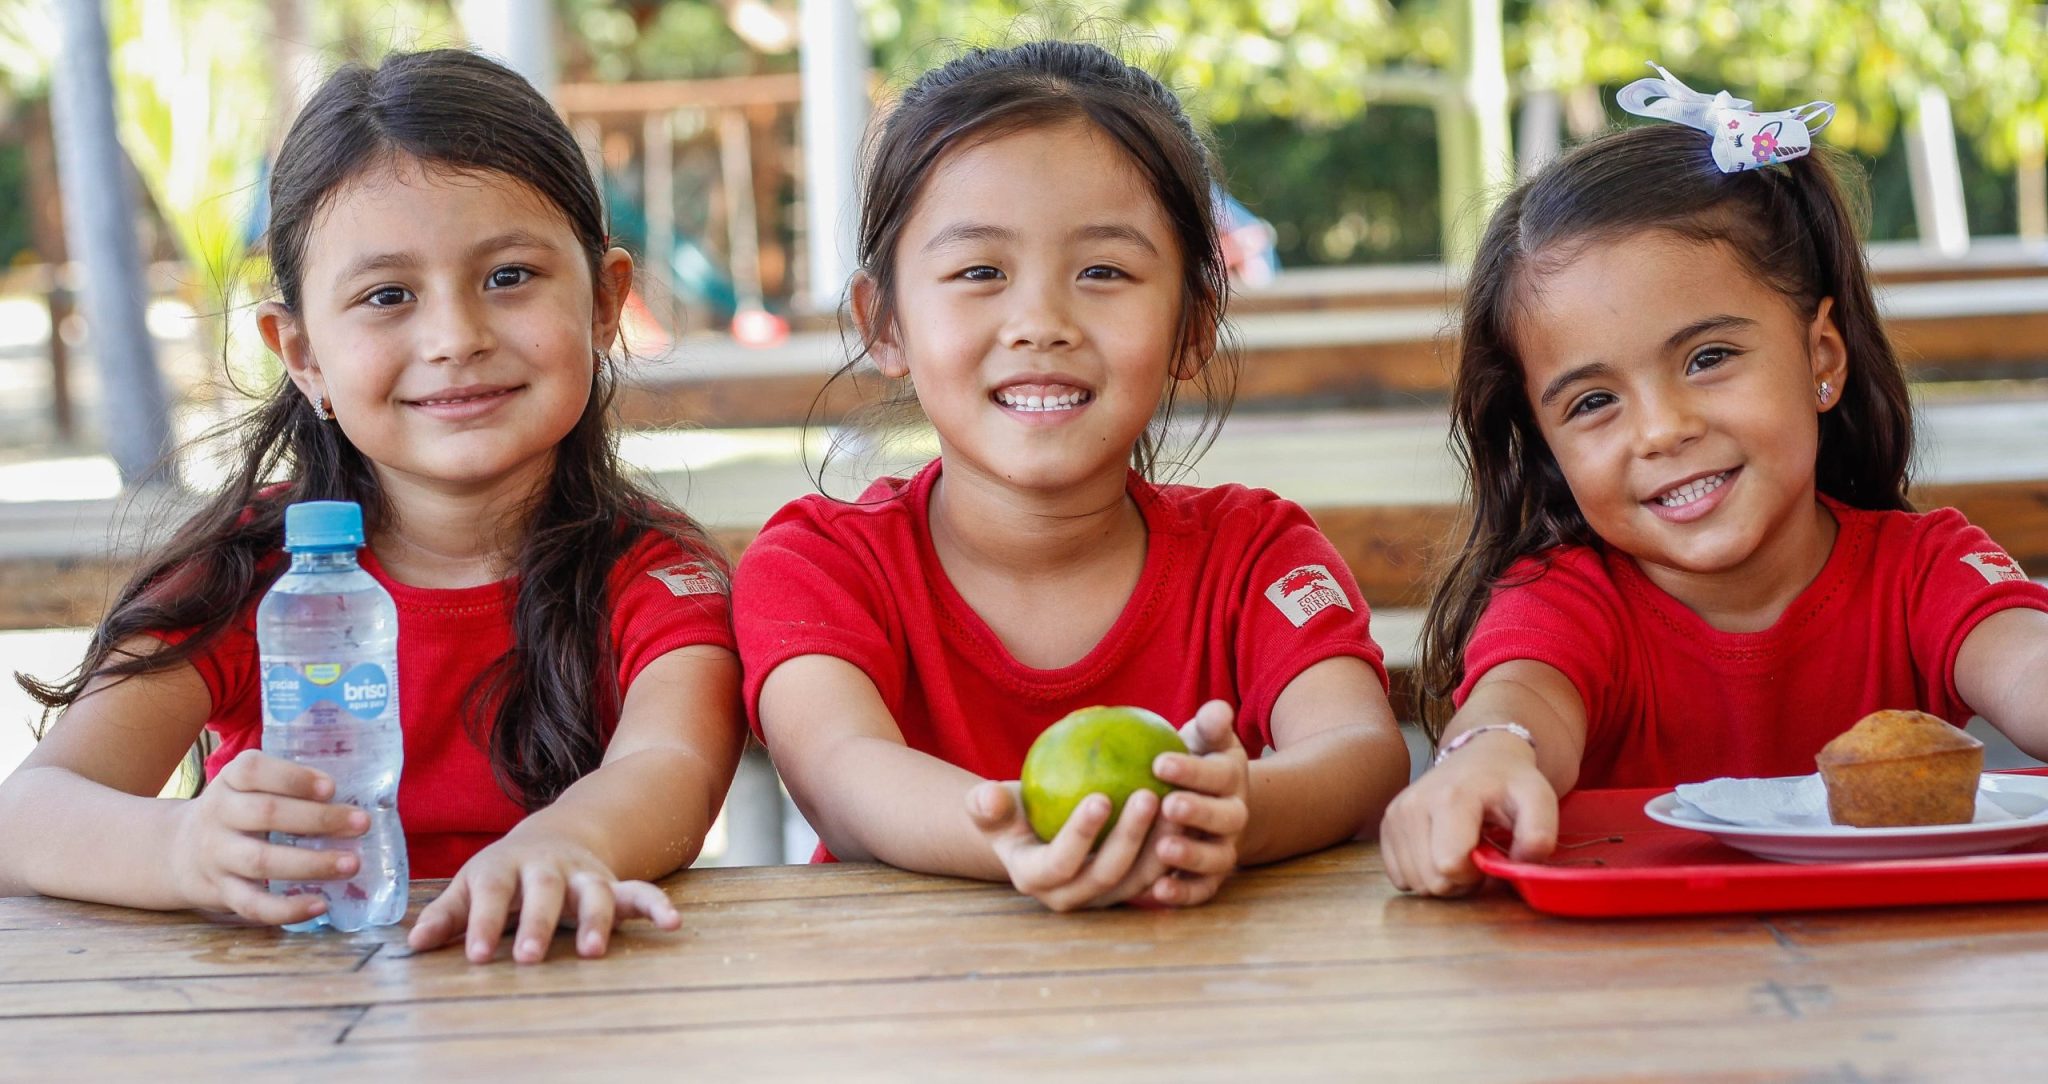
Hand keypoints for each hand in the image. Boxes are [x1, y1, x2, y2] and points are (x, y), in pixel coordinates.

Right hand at [166, 749, 367, 924]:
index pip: (254, 770)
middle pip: (266, 813)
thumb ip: (289, 784)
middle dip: (318, 819)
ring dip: (311, 864)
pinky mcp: (221, 892)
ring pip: (262, 861)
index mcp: (231, 780)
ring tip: (351, 863)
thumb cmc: (238, 811)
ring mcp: (218, 856)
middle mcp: (219, 814)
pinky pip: (252, 905)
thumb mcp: (250, 785)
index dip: (294, 778)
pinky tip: (320, 905)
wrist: (180, 851)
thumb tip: (358, 794)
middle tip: (362, 823)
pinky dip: (286, 909)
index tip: (331, 787)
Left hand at [409, 835, 680, 963]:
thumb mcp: (472, 885)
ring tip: (593, 952)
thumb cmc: (504, 872)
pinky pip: (640, 891)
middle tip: (529, 958)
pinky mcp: (613, 883)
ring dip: (595, 919)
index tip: (479, 956)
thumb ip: (447, 915)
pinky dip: (657, 906)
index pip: (492, 893)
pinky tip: (673, 924)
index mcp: (506, 866)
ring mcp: (584, 874)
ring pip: (594, 891)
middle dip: (539, 923)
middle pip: (544, 890)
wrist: (556, 834)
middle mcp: (548, 867)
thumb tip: (414, 945)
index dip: (485, 923)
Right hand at [966, 780, 1170, 911]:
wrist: (1036, 835)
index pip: (1060, 863)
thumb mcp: (993, 808)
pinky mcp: (1130, 889)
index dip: (1080, 835)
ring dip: (1162, 845)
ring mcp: (1104, 898)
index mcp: (1035, 879)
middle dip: (1131, 838)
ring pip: (1140, 878)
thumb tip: (986, 797)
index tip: (1100, 796)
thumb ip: (986, 805)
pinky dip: (1174, 846)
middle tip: (1150, 795)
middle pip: (1108, 873)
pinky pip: (1158, 871)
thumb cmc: (1014, 812)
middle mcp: (1071, 897)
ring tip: (1178, 805)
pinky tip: (1190, 809)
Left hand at [1146, 700, 1249, 906]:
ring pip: (1216, 859)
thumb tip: (1216, 709)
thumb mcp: (1207, 739)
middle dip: (1198, 812)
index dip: (1192, 771)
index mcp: (1231, 779)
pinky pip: (1202, 891)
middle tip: (1168, 805)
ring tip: (1163, 850)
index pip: (1218, 773)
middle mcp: (1234, 816)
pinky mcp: (1210, 879)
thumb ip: (1211, 725)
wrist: (1214, 804)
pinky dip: (1184, 894)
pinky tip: (1157, 892)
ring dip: (1192, 856)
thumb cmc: (1198, 762)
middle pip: (1225, 818)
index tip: (1159, 763)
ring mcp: (1224, 849)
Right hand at [1378, 731, 1557, 896]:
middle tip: (1476, 855)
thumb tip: (1520, 865)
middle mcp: (1413, 805)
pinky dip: (1422, 873)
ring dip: (1441, 879)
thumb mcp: (1539, 800)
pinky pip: (1399, 876)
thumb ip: (1540, 834)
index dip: (1475, 874)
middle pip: (1431, 880)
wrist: (1480, 756)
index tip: (1488, 853)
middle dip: (1459, 881)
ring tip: (1460, 852)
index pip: (1449, 866)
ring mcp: (1395, 815)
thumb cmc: (1510, 782)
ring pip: (1414, 882)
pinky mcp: (1386, 825)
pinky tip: (1439, 850)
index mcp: (1450, 799)